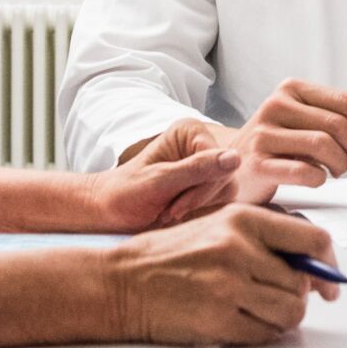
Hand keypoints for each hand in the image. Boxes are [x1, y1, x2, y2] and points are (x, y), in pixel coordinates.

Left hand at [93, 120, 243, 231]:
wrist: (110, 212)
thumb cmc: (126, 193)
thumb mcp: (159, 181)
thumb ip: (197, 169)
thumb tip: (236, 158)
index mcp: (190, 132)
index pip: (220, 160)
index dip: (203, 187)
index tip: (174, 207)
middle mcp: (202, 145)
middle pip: (227, 176)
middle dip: (199, 199)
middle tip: (169, 212)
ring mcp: (206, 166)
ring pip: (227, 191)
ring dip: (199, 208)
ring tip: (169, 212)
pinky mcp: (207, 186)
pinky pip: (222, 202)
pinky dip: (201, 213)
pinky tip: (178, 216)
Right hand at [105, 206, 342, 346]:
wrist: (121, 283)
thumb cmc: (167, 255)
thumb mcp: (216, 224)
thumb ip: (262, 235)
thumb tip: (310, 262)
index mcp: (242, 218)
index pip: (312, 239)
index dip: (328, 263)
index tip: (329, 280)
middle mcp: (239, 249)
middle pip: (303, 282)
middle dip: (297, 296)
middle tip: (277, 298)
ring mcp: (229, 285)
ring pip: (291, 311)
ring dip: (282, 317)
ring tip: (257, 311)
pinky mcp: (219, 319)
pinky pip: (266, 334)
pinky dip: (261, 334)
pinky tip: (241, 322)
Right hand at [228, 79, 346, 202]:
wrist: (232, 169)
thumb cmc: (278, 147)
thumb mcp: (314, 127)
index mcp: (292, 90)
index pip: (344, 100)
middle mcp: (276, 105)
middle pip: (337, 124)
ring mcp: (263, 133)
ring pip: (324, 146)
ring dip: (343, 164)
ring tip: (339, 172)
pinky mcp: (256, 163)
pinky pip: (304, 171)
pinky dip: (320, 178)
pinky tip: (319, 179)